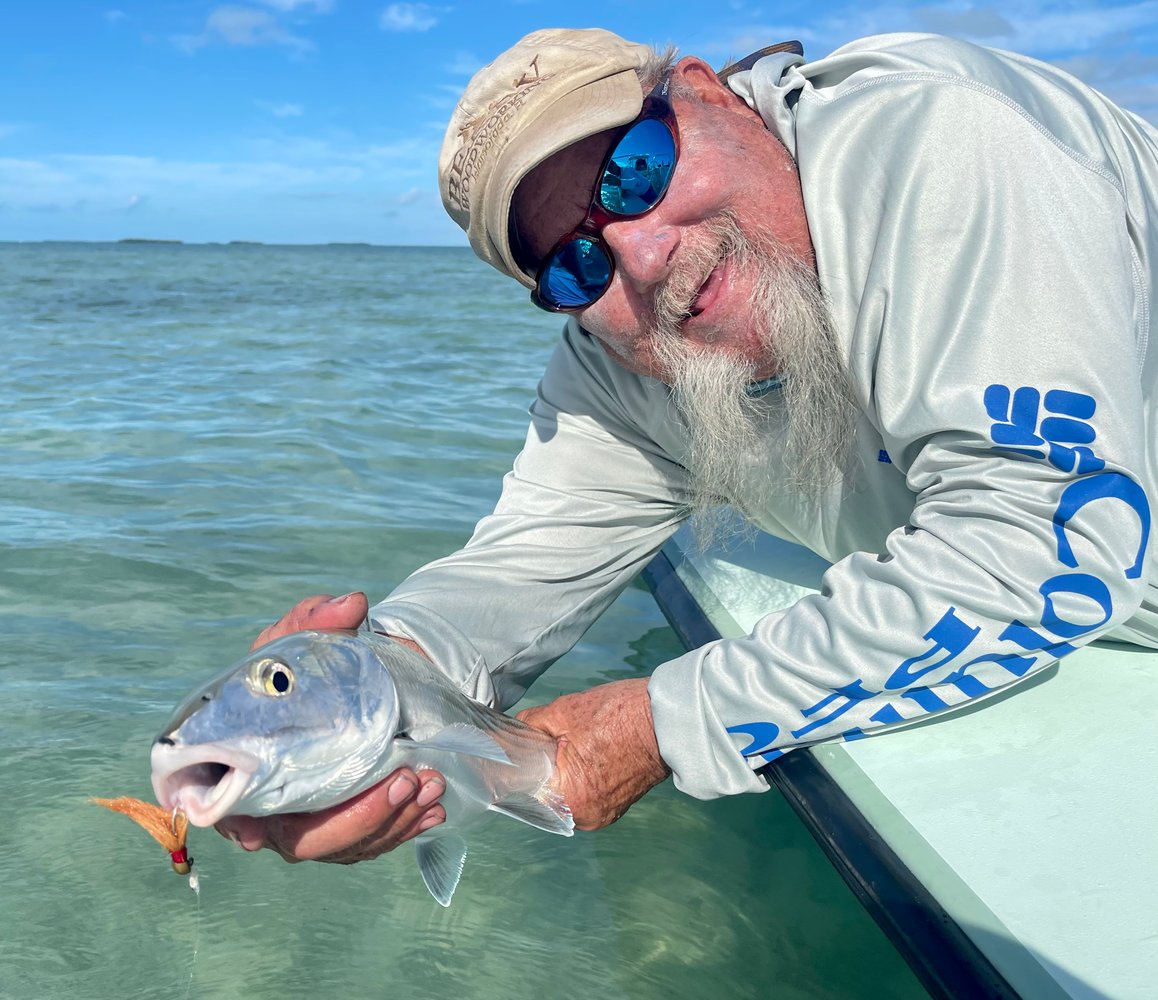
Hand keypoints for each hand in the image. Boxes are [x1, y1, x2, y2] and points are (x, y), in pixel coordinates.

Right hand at [215, 591, 445, 861]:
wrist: (344, 682)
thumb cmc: (303, 666)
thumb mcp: (303, 637)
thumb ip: (317, 618)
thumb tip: (353, 604)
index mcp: (245, 768)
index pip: (231, 811)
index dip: (242, 828)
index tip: (260, 835)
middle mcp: (275, 808)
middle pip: (307, 841)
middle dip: (359, 818)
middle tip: (405, 779)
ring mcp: (317, 822)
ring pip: (350, 845)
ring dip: (393, 821)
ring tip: (431, 785)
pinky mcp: (351, 825)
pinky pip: (377, 840)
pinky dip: (407, 827)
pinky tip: (435, 808)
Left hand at [516, 678, 670, 830]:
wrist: (668, 720)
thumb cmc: (620, 715)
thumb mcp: (563, 712)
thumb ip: (528, 726)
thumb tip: (509, 733)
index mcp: (566, 798)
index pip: (518, 788)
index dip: (509, 765)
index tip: (504, 749)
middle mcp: (582, 817)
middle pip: (539, 795)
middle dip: (533, 769)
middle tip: (534, 741)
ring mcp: (600, 815)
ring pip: (560, 796)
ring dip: (555, 774)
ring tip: (560, 746)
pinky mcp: (613, 808)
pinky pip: (580, 796)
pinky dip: (574, 779)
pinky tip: (578, 755)